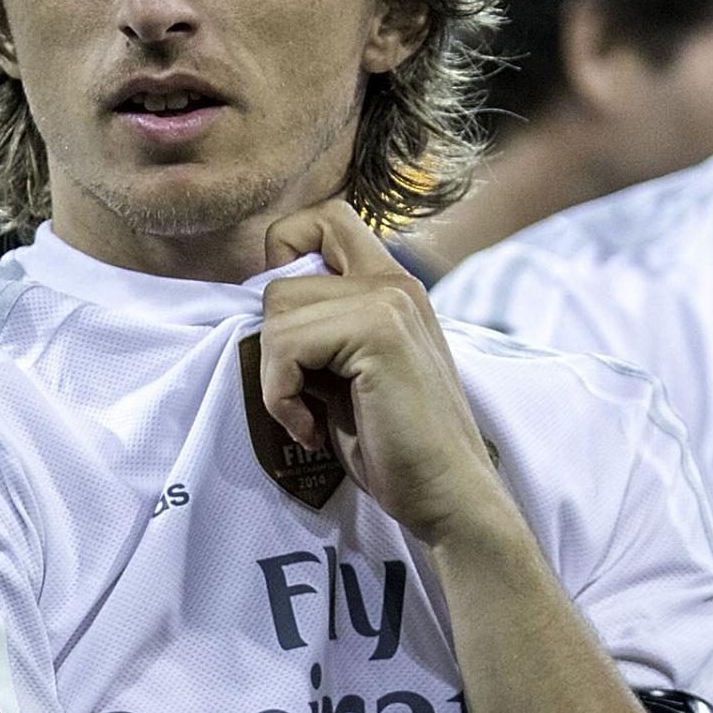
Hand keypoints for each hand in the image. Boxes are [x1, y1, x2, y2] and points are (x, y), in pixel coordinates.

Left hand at [257, 202, 508, 545]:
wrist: (448, 495)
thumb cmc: (396, 447)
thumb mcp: (348, 375)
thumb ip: (322, 333)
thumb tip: (263, 316)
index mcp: (392, 287)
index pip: (324, 218)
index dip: (286, 259)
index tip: (295, 335)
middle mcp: (394, 282)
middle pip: (287, 261)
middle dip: (275, 333)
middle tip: (302, 385)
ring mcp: (390, 302)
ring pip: (277, 305)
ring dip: (277, 372)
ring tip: (311, 415)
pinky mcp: (379, 333)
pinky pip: (285, 344)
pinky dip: (281, 395)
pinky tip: (314, 428)